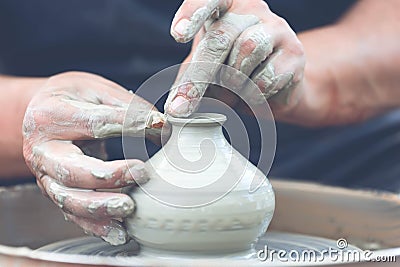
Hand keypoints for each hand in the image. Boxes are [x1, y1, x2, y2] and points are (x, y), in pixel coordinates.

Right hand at [22, 72, 163, 244]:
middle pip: (73, 171)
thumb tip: (162, 125)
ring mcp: (45, 175)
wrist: (43, 110)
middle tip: (142, 173)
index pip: (95, 124)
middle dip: (110, 176)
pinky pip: (72, 213)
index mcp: (52, 115)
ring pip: (70, 199)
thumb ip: (127, 106)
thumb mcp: (97, 90)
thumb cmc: (73, 98)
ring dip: (101, 208)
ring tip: (129, 208)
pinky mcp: (54, 190)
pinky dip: (95, 225)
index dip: (130, 125)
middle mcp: (43, 149)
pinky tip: (118, 231)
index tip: (160, 127)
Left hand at [165, 0, 304, 116]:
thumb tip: (174, 109)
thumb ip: (188, 80)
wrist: (274, 86)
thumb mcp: (204, 69)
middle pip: (223, 36)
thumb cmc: (232, 70)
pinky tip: (252, 93)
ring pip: (247, 50)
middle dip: (200, 75)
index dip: (193, 13)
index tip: (177, 35)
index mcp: (225, 6)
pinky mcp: (295, 53)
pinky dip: (252, 93)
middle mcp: (252, 10)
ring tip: (229, 93)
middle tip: (182, 106)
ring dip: (231, 81)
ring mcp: (277, 28)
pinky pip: (267, 76)